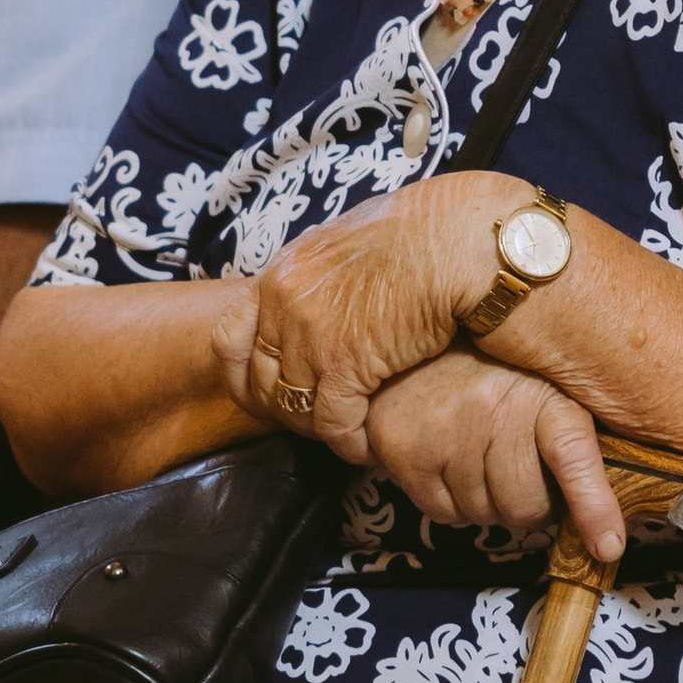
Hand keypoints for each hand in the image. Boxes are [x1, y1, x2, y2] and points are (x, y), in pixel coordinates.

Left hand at [217, 180, 493, 459]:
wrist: (452, 238)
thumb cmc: (416, 237)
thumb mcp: (344, 247)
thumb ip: (317, 279)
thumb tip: (318, 303)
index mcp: (280, 274)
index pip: (229, 339)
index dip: (245, 376)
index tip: (270, 396)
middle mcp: (282, 304)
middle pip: (259, 382)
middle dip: (285, 411)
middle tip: (316, 423)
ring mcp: (309, 334)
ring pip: (294, 409)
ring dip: (320, 430)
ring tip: (345, 435)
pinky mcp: (345, 363)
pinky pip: (333, 423)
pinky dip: (350, 442)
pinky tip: (366, 445)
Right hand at [359, 357, 624, 563]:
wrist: (413, 331)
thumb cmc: (492, 369)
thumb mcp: (546, 384)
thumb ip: (575, 437)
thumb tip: (606, 521)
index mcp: (540, 390)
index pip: (571, 453)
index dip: (592, 504)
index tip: (607, 545)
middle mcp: (492, 407)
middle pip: (525, 506)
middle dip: (528, 505)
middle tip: (520, 474)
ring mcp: (445, 430)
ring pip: (483, 515)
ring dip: (487, 502)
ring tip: (480, 459)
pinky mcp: (406, 451)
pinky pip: (444, 514)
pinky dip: (452, 503)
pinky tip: (451, 465)